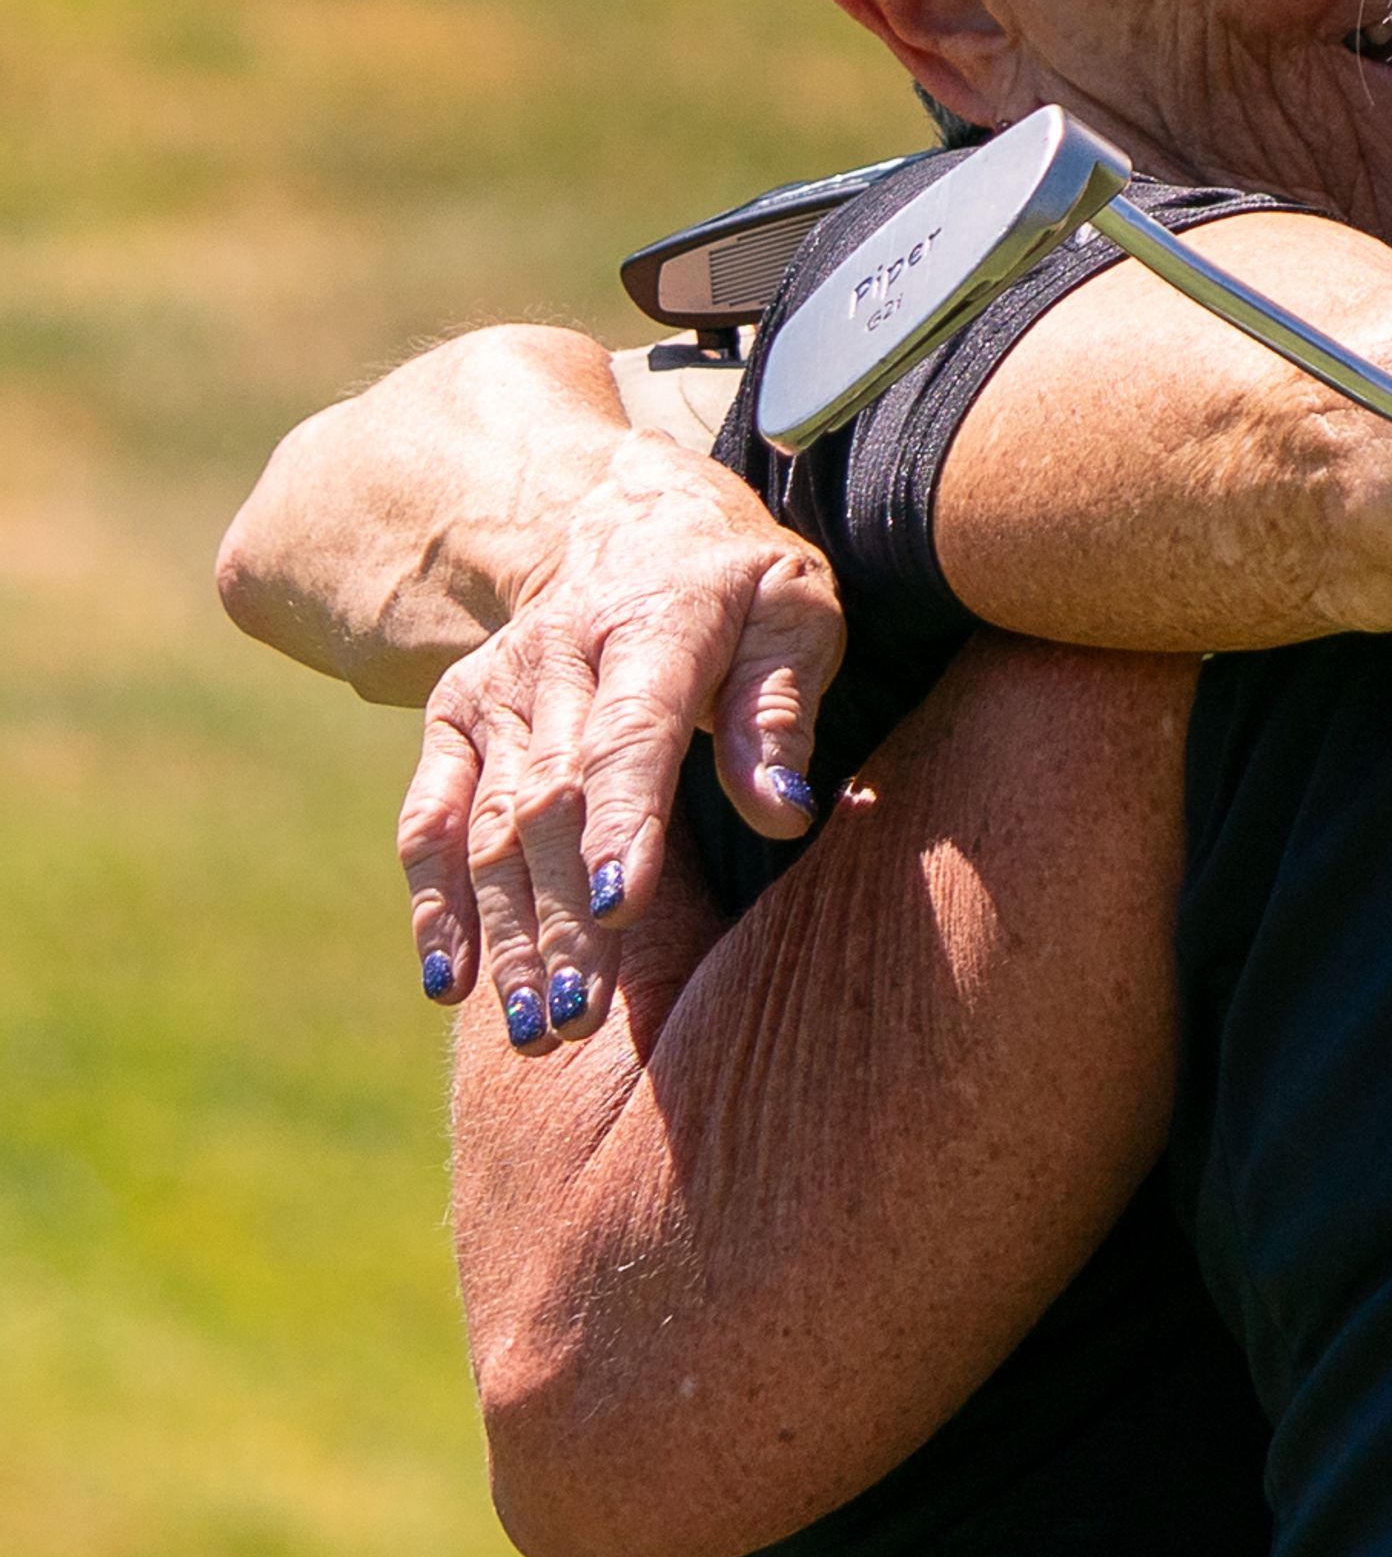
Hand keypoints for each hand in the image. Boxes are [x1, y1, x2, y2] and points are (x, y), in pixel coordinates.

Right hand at [398, 437, 840, 1050]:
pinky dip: (435, 902)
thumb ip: (780, 710)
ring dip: (506, 935)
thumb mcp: (795, 615)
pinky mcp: (453, 720)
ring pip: (489, 828)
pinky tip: (450, 982)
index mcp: (655, 620)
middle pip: (551, 801)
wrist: (633, 526)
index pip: (630, 734)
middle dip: (560, 916)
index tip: (620, 909)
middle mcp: (554, 656)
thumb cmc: (744, 589)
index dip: (622, 823)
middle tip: (578, 1020)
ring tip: (535, 1031)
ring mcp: (493, 690)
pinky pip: (431, 820)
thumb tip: (785, 810)